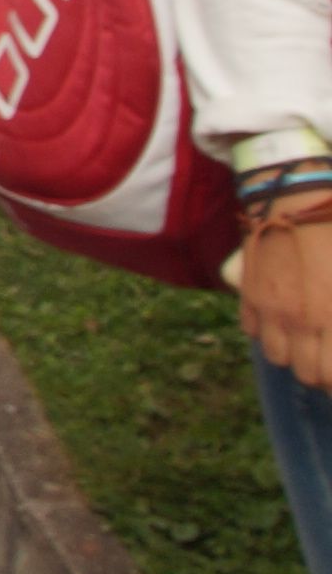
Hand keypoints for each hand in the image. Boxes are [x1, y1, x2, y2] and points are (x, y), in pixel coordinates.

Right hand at [243, 199, 331, 391]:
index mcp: (330, 317)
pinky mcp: (250, 293)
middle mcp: (298, 320)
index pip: (329, 375)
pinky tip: (282, 319)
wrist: (296, 198)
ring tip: (305, 341)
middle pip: (305, 373)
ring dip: (292, 353)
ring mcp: (270, 308)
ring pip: (277, 356)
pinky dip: (268, 331)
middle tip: (328, 359)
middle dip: (320, 373)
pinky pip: (253, 330)